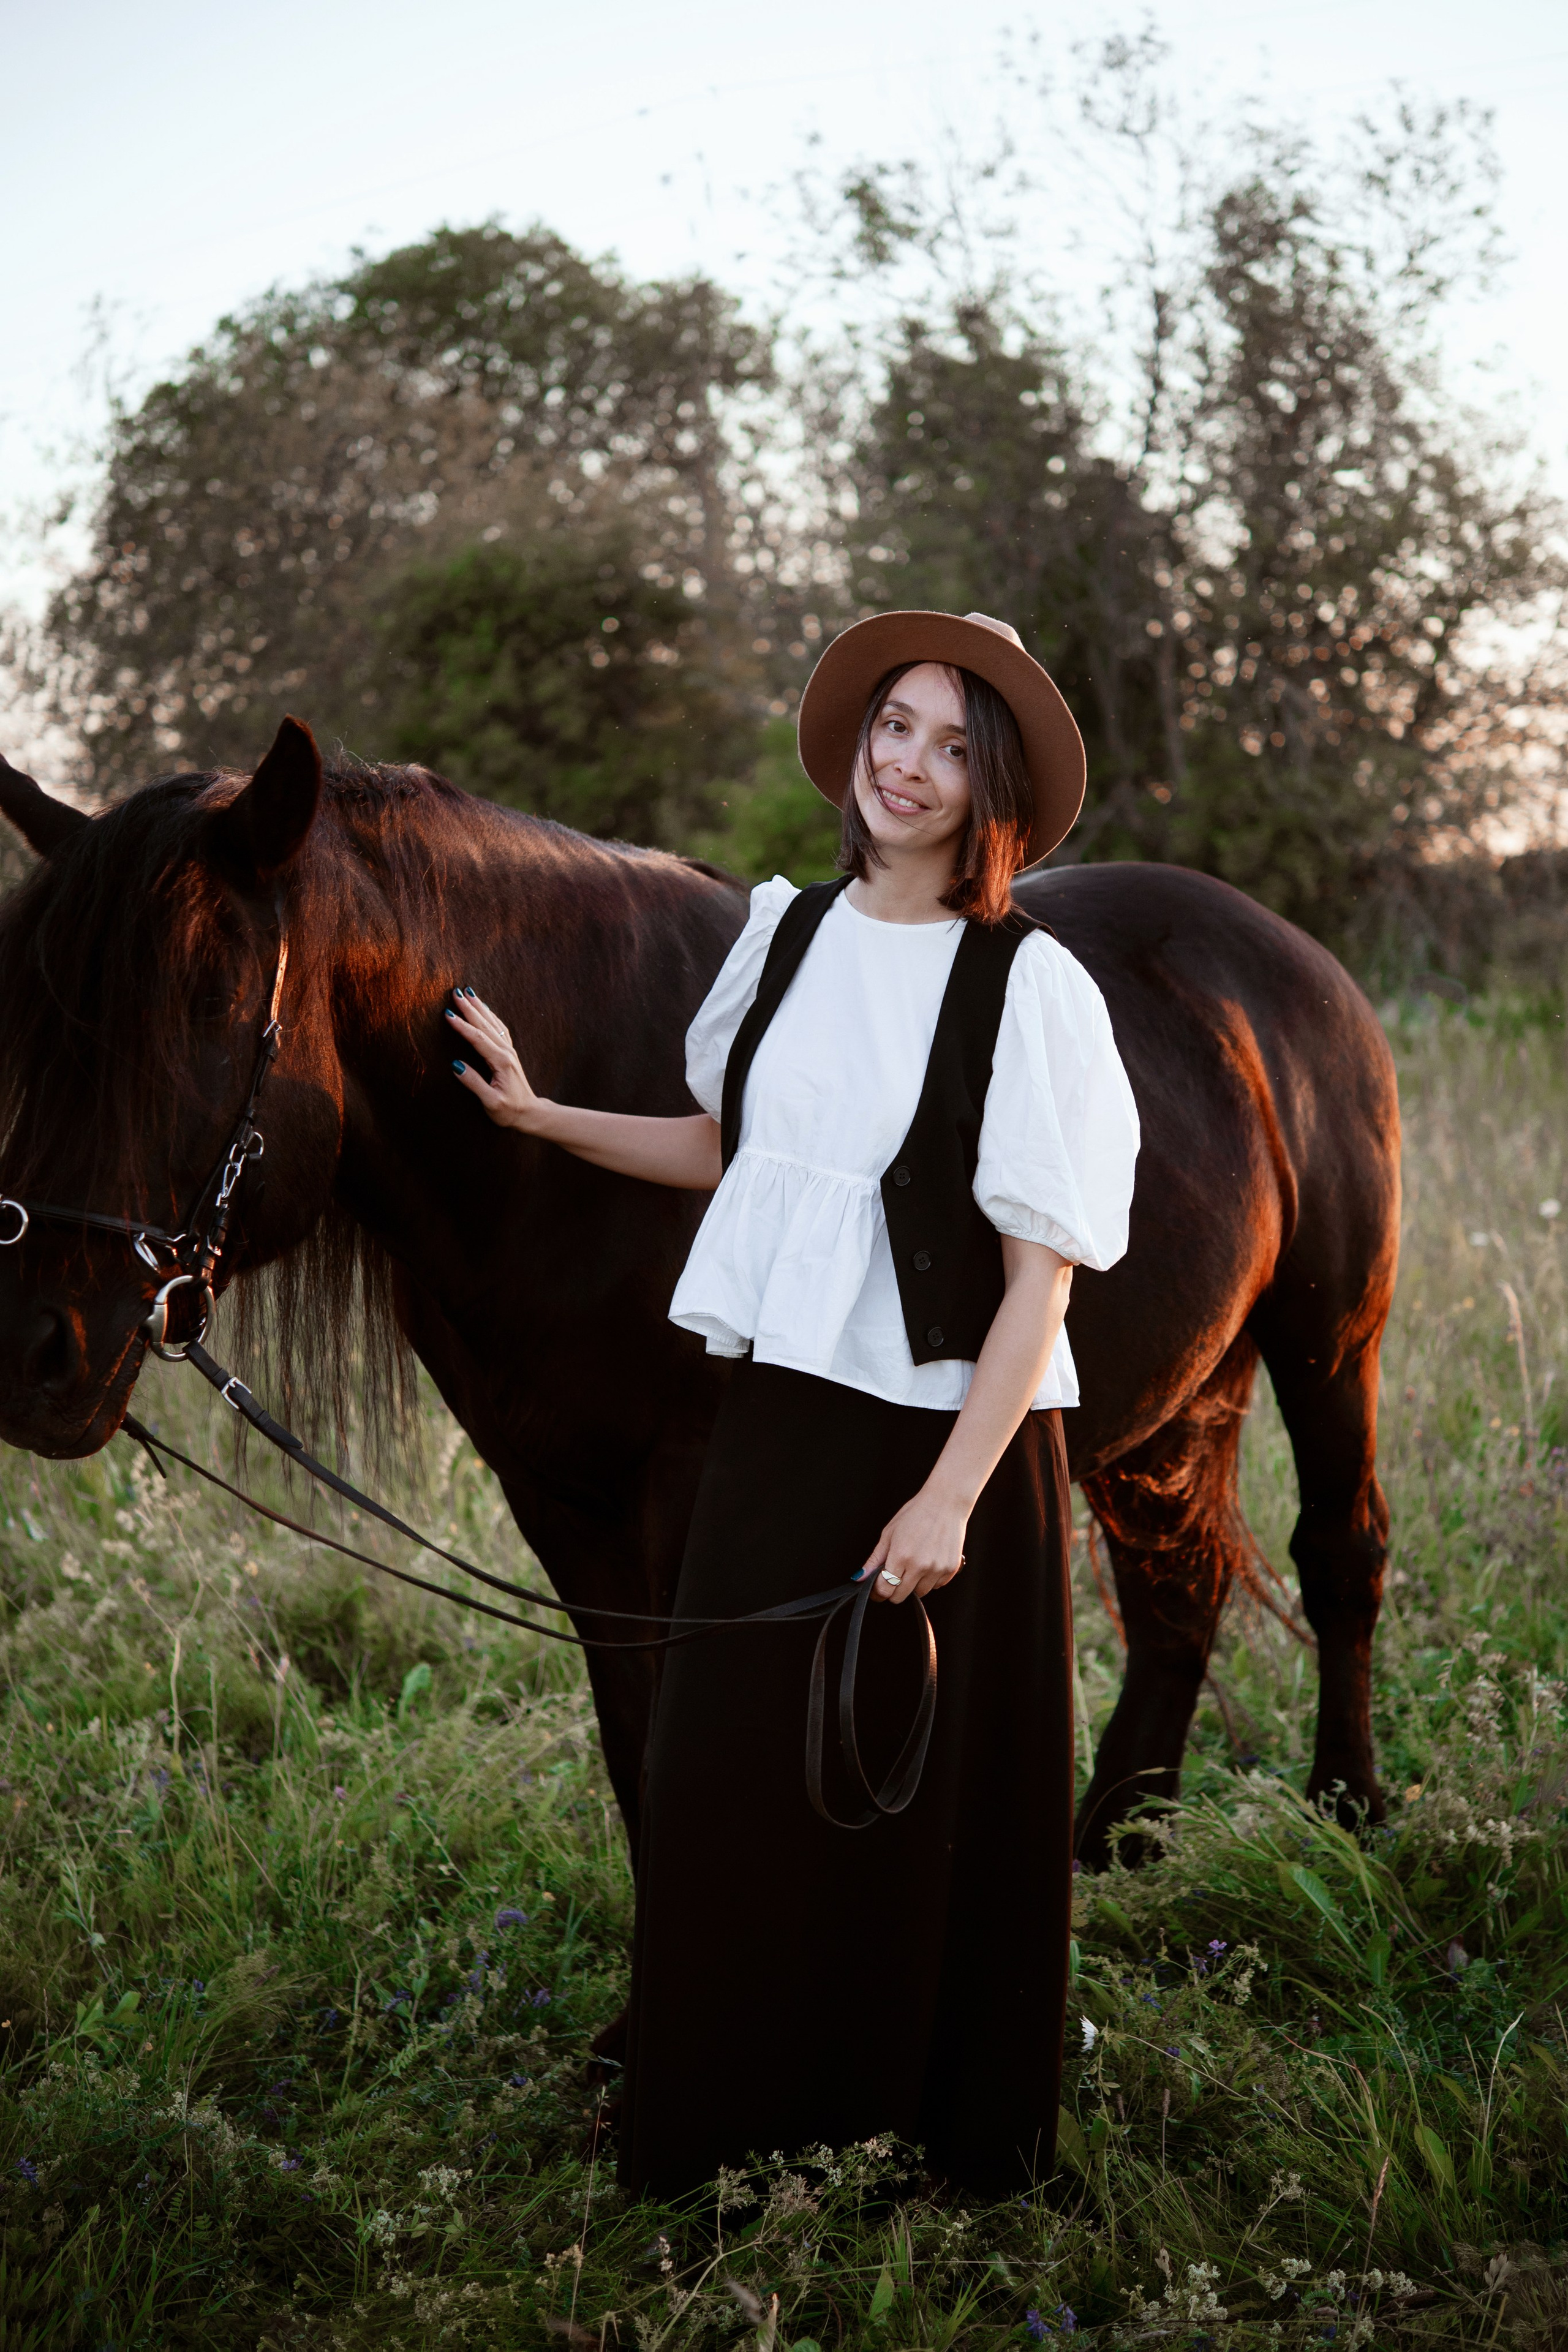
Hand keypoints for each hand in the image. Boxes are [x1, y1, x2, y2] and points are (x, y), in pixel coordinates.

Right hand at [445, 988, 548, 1131]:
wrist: (530, 1113)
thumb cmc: (510, 1110)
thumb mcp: (490, 1102)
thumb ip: (473, 1083)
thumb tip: (455, 1065)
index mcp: (500, 1062)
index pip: (478, 1039)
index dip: (462, 1026)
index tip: (448, 1013)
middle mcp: (506, 1052)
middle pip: (485, 1025)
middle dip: (469, 1008)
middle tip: (456, 992)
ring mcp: (509, 1051)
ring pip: (493, 1023)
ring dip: (480, 1007)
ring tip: (468, 992)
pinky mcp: (509, 1053)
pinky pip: (499, 1028)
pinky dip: (490, 1015)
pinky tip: (484, 1008)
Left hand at [858, 1482, 970, 1605]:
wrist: (946, 1502)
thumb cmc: (916, 1514)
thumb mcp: (889, 1533)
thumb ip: (875, 1559)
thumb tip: (860, 1577)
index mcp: (901, 1556)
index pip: (885, 1589)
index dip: (878, 1592)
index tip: (877, 1590)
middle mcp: (920, 1565)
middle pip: (900, 1596)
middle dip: (894, 1590)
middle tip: (895, 1576)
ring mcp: (937, 1568)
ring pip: (920, 1593)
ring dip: (913, 1585)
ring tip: (914, 1564)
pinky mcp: (950, 1569)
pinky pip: (936, 1586)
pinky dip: (930, 1579)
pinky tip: (928, 1562)